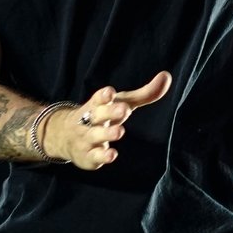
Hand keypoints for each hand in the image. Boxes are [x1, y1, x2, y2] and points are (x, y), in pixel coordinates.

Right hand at [52, 70, 172, 168]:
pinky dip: (102, 156)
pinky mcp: (88, 156)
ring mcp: (87, 138)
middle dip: (109, 112)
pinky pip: (94, 156)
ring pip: (95, 135)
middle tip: (123, 110)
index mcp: (98, 105)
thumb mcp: (122, 103)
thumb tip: (167, 76)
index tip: (110, 92)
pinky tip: (112, 155)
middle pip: (98, 115)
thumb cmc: (102, 116)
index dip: (104, 96)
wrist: (65, 136)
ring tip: (120, 131)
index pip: (99, 98)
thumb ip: (145, 93)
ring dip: (107, 133)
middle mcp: (90, 120)